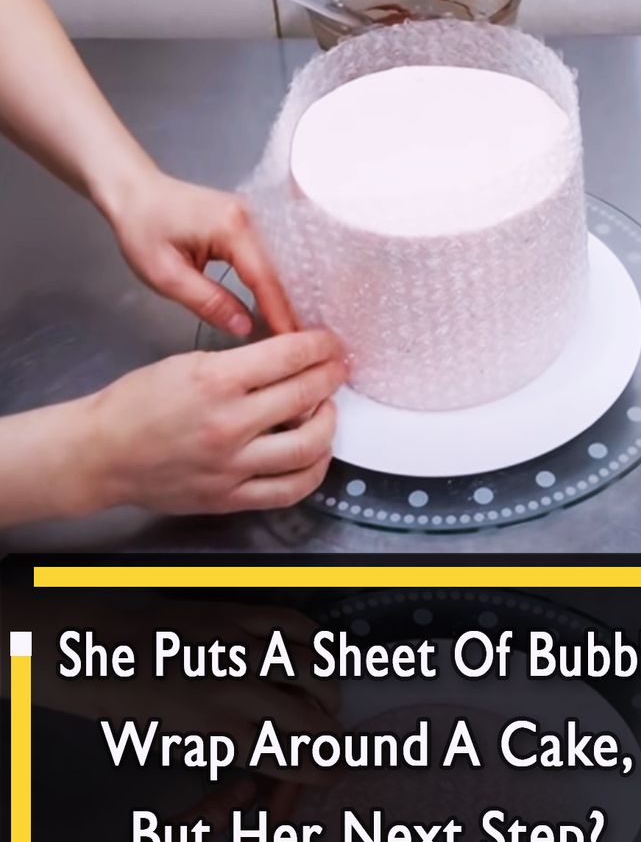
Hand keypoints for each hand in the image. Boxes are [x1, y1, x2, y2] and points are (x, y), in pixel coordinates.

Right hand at [77, 329, 344, 515]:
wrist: (103, 454)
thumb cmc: (136, 406)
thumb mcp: (186, 365)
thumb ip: (238, 364)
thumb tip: (286, 360)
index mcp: (215, 381)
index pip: (289, 356)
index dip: (319, 346)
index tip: (329, 344)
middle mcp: (229, 424)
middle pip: (306, 395)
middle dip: (331, 377)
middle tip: (337, 369)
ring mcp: (232, 466)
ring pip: (308, 446)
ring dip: (328, 424)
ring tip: (327, 411)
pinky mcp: (230, 497)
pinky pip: (289, 489)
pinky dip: (312, 470)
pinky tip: (315, 455)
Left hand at [102, 169, 295, 336]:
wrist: (134, 191)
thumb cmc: (142, 228)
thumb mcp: (166, 275)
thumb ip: (208, 302)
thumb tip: (245, 327)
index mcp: (231, 228)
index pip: (265, 279)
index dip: (280, 314)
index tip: (293, 341)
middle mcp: (250, 217)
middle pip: (280, 272)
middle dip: (291, 308)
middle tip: (302, 343)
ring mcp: (253, 217)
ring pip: (279, 265)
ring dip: (287, 297)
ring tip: (295, 329)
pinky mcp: (249, 222)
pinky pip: (271, 258)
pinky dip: (276, 283)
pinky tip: (280, 306)